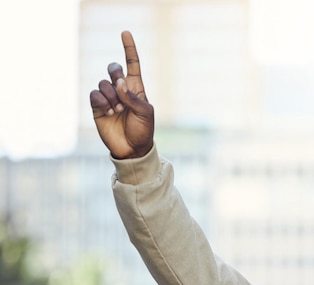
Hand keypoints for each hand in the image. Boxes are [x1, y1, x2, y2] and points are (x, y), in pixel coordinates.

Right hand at [89, 31, 153, 158]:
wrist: (132, 149)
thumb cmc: (143, 130)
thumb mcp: (146, 113)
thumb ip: (133, 97)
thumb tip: (119, 83)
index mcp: (136, 89)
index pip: (132, 64)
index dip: (129, 49)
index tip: (125, 33)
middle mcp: (121, 91)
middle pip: (113, 69)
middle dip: (115, 73)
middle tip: (121, 87)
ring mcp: (108, 98)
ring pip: (103, 83)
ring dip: (111, 96)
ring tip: (118, 110)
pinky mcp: (97, 107)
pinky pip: (94, 95)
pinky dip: (101, 102)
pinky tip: (108, 112)